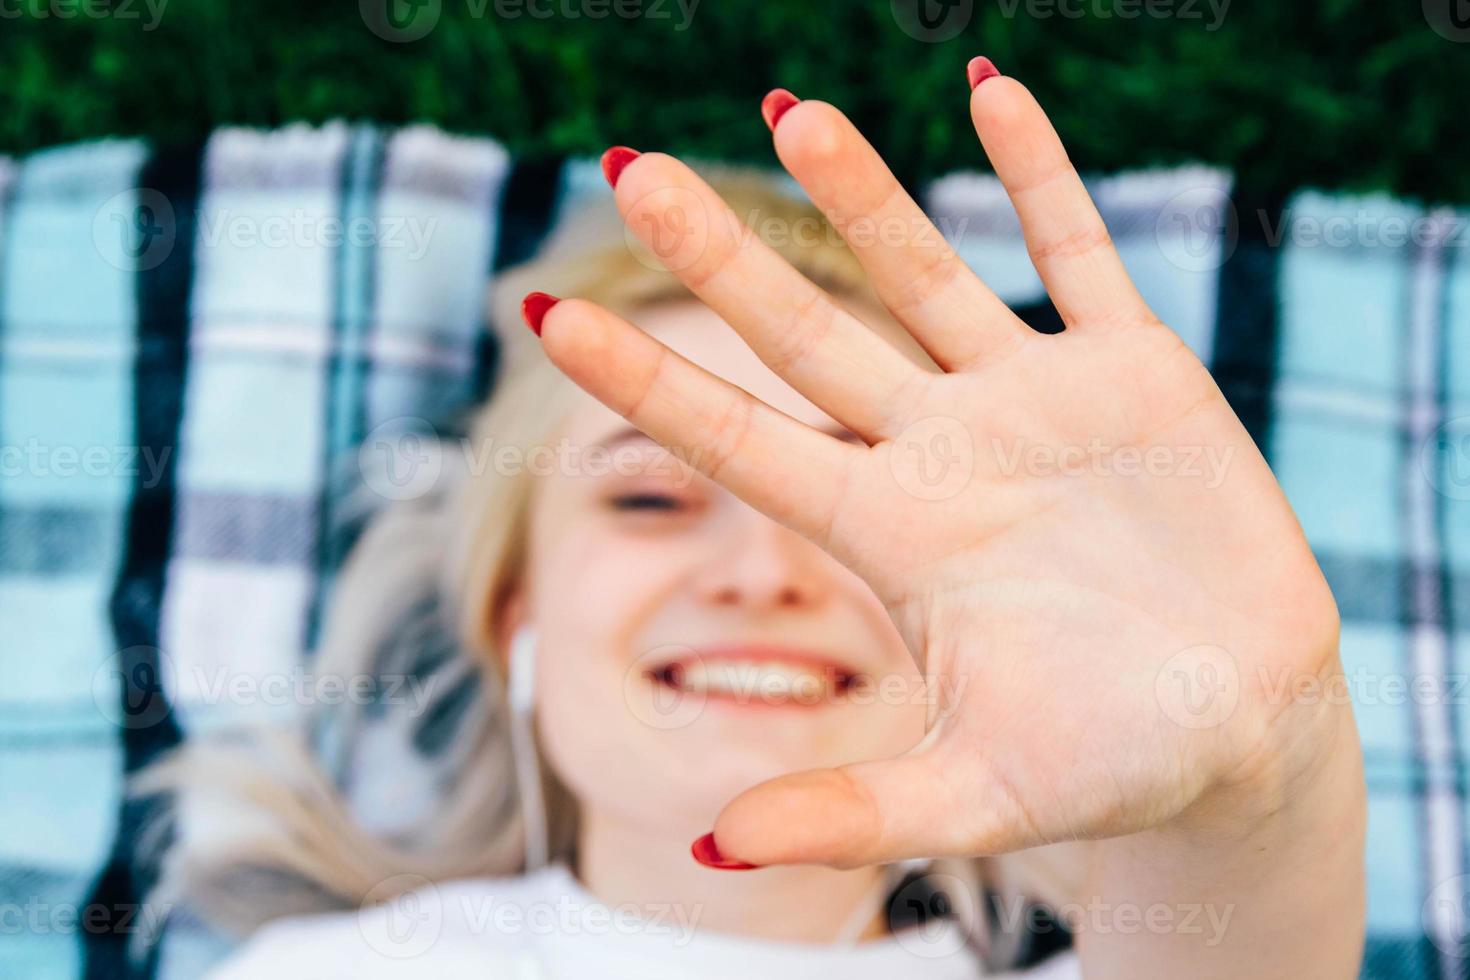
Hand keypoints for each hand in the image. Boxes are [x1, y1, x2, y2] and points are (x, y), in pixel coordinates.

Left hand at [529, 66, 1353, 870]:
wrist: (1238, 727)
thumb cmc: (1105, 768)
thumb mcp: (977, 795)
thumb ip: (849, 813)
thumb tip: (710, 851)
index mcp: (892, 534)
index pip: (738, 441)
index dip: (643, 382)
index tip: (543, 317)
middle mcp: (941, 451)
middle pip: (806, 334)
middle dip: (723, 254)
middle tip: (633, 171)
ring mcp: (1031, 402)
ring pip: (926, 274)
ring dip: (863, 193)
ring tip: (791, 112)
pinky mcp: (1133, 371)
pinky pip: (1077, 249)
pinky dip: (1039, 172)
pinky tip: (990, 92)